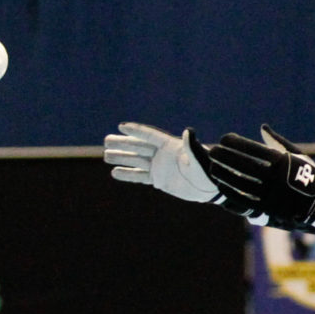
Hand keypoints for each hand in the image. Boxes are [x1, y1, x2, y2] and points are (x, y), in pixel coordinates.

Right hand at [104, 123, 218, 202]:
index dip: (136, 131)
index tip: (121, 126)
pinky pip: (140, 176)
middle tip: (106, 140)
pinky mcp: (158, 179)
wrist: (209, 187)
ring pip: (136, 160)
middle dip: (123, 143)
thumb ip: (191, 146)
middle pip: (138, 147)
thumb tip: (189, 131)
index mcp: (170, 145)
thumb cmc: (206, 170)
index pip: (150, 136)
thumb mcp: (198, 158)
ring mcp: (159, 167)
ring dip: (122, 157)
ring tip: (106, 155)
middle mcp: (162, 154)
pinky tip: (114, 172)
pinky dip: (127, 174)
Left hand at [204, 126, 314, 233]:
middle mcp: (276, 178)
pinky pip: (244, 200)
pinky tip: (221, 185)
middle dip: (225, 157)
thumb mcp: (298, 156)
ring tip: (212, 168)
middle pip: (243, 165)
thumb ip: (277, 142)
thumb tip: (262, 127)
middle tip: (212, 151)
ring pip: (240, 183)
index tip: (224, 139)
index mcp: (282, 162)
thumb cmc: (309, 176)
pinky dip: (230, 192)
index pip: (253, 148)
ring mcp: (271, 195)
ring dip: (223, 174)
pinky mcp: (268, 210)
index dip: (236, 142)